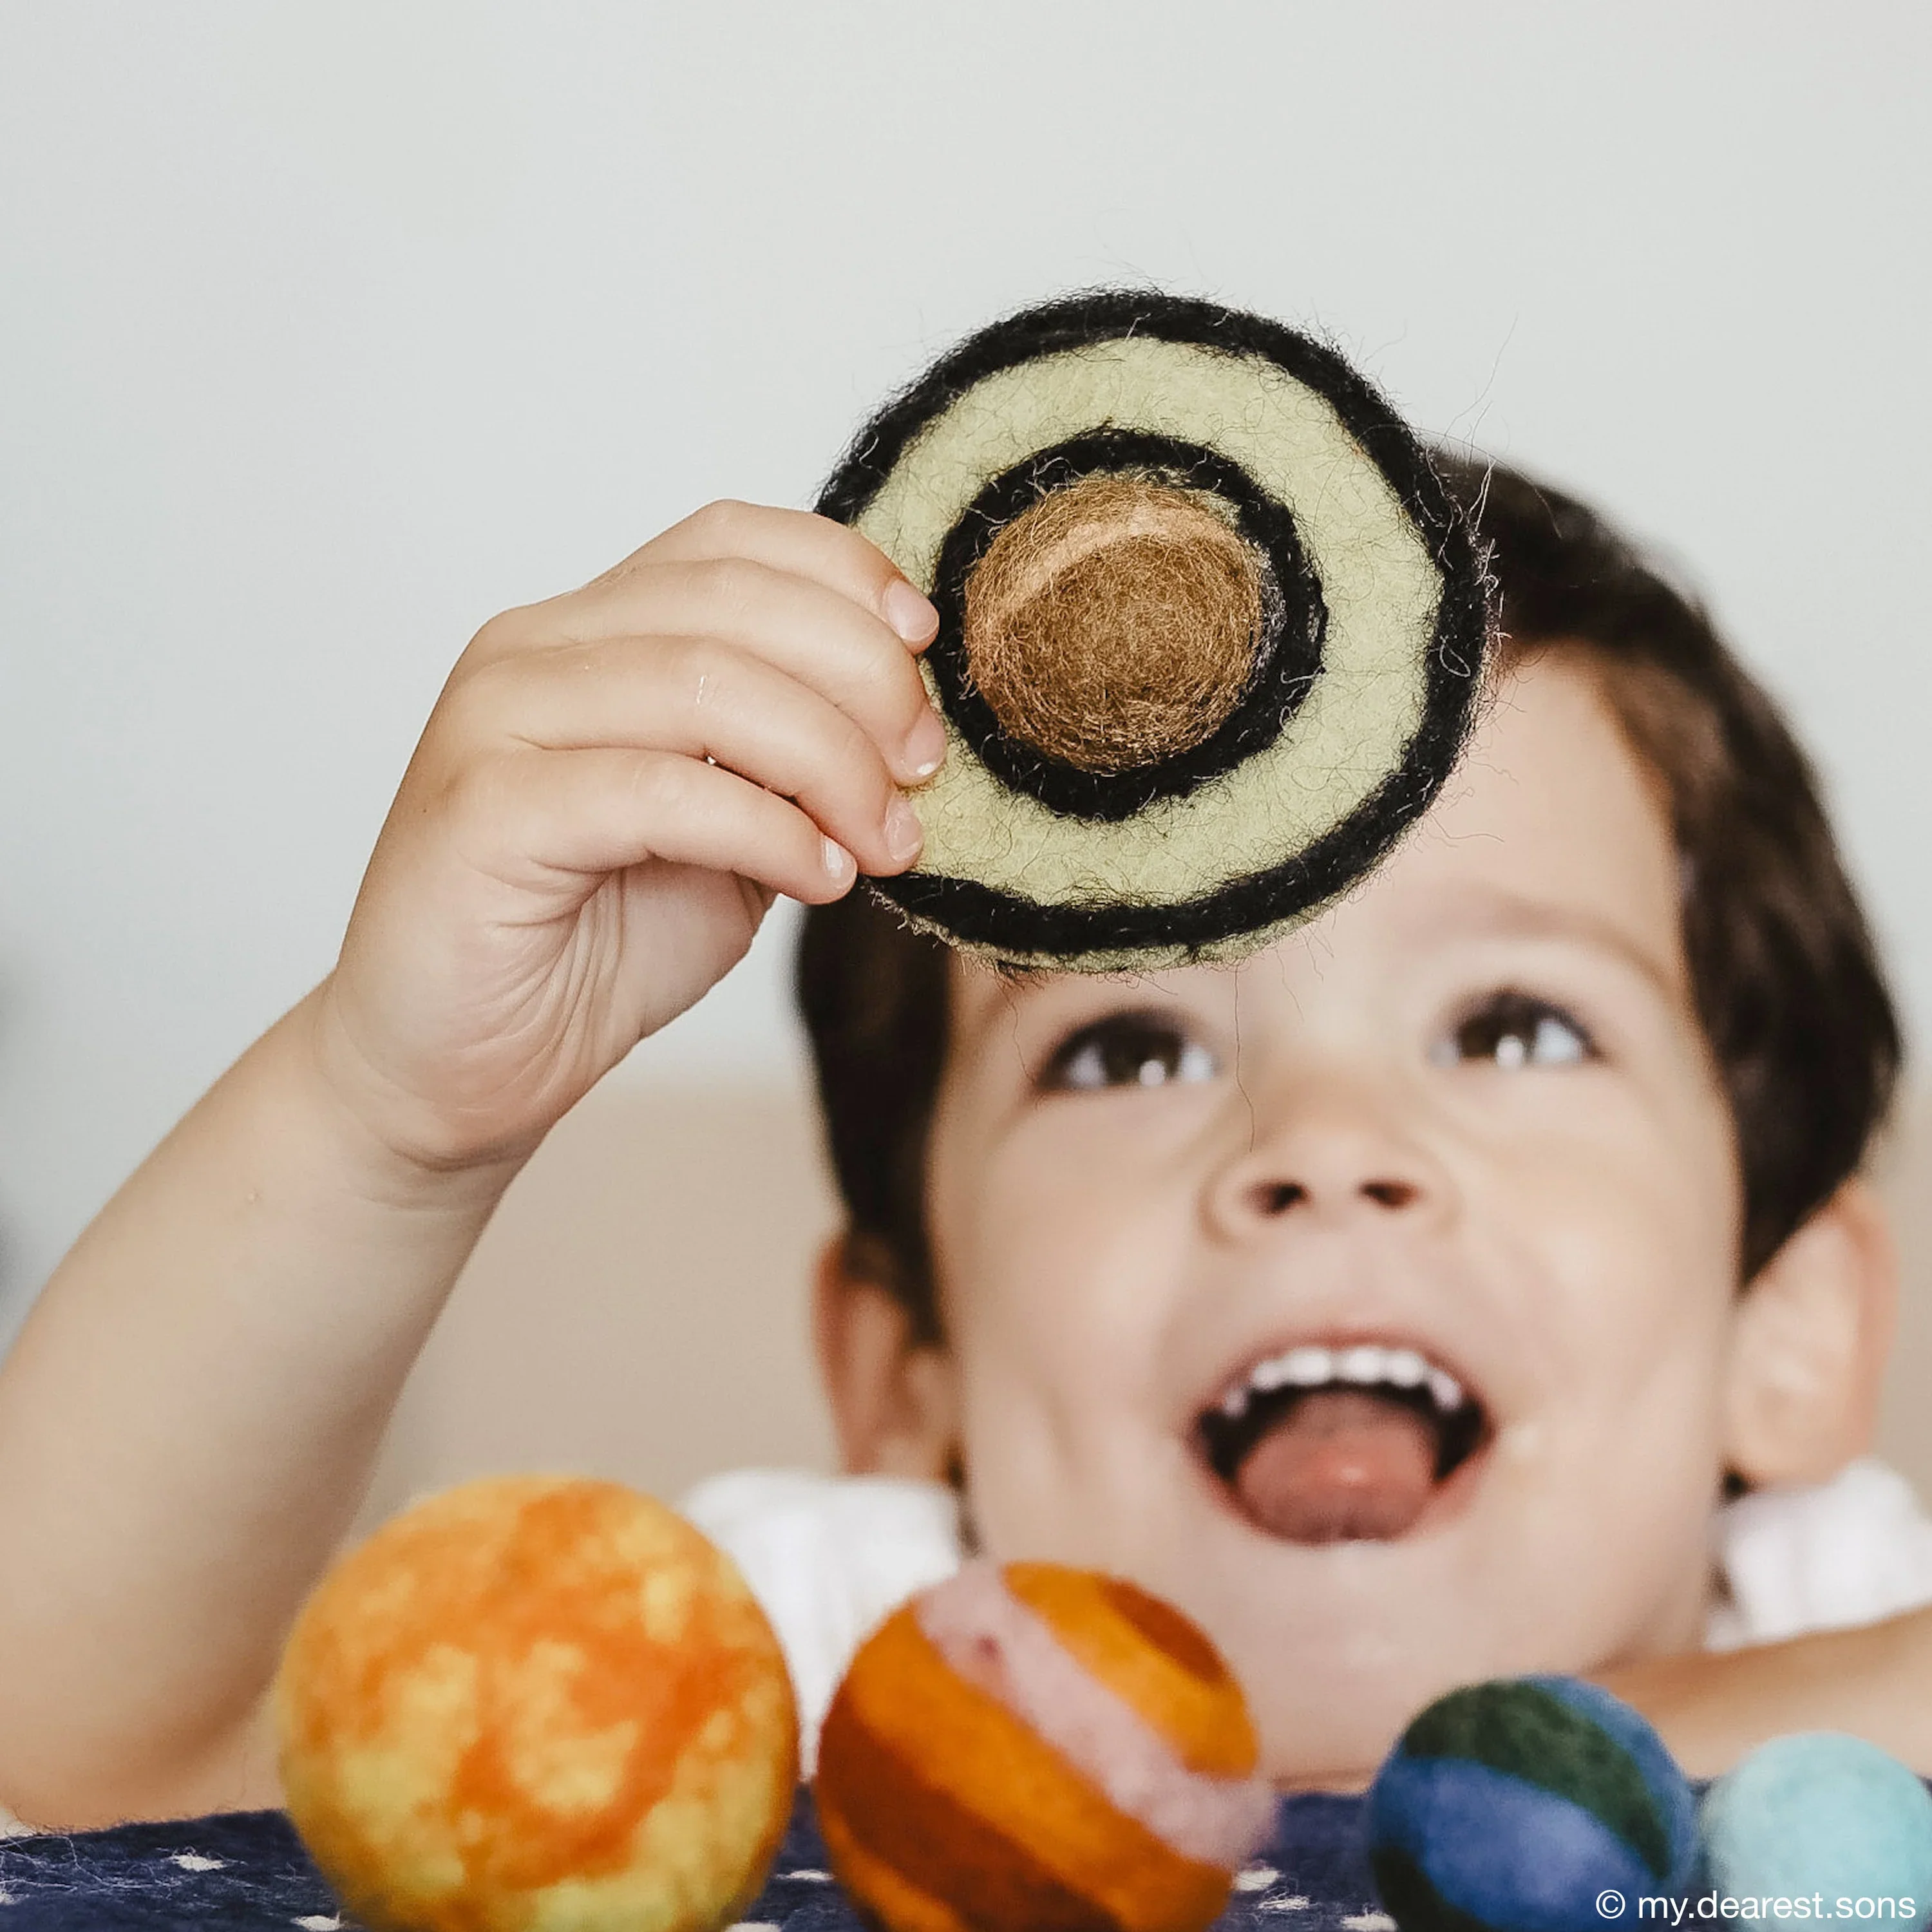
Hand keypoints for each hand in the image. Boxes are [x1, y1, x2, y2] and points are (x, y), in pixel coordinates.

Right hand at [309, 501, 941, 1173]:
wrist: (454, 1070)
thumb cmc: (589, 949)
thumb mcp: (729, 836)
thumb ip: (789, 763)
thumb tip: (909, 727)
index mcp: (589, 632)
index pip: (729, 540)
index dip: (845, 576)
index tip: (927, 651)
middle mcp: (532, 649)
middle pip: (730, 600)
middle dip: (861, 679)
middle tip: (924, 769)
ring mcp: (495, 720)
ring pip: (702, 682)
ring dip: (829, 761)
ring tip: (886, 841)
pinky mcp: (485, 810)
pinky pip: (659, 789)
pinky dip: (766, 830)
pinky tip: (820, 878)